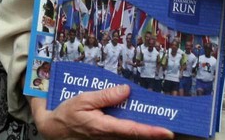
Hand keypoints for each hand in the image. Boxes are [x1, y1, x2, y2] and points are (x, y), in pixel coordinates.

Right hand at [30, 86, 173, 139]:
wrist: (54, 128)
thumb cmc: (67, 114)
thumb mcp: (83, 100)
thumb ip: (105, 95)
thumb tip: (126, 90)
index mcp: (104, 127)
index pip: (132, 130)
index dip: (151, 132)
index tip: (168, 132)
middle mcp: (109, 135)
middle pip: (136, 133)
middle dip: (153, 129)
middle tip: (171, 121)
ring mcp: (108, 137)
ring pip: (130, 133)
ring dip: (144, 126)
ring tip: (159, 117)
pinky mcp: (105, 135)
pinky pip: (122, 131)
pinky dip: (132, 124)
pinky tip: (137, 113)